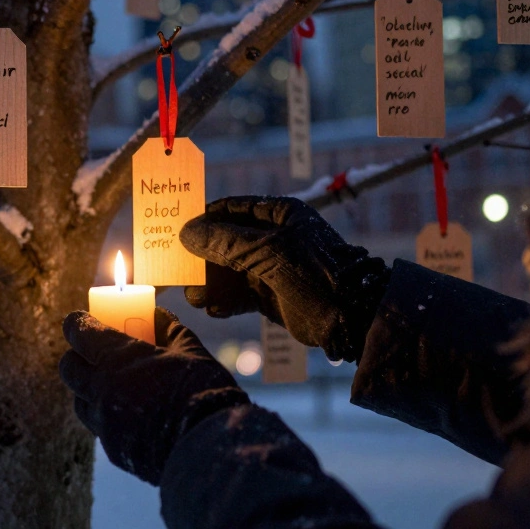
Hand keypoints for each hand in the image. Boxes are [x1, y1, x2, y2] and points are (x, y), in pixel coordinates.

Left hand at [59, 307, 247, 485]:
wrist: (209, 447)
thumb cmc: (202, 391)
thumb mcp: (190, 350)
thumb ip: (169, 329)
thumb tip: (158, 314)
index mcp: (118, 357)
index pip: (80, 332)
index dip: (77, 323)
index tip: (81, 320)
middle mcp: (101, 389)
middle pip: (69, 367)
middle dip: (77, 356)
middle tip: (94, 354)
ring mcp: (104, 421)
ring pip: (79, 400)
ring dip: (88, 389)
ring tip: (112, 386)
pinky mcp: (112, 448)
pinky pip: (99, 427)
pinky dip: (107, 416)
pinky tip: (129, 415)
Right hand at [179, 196, 389, 361]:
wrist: (351, 319)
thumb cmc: (315, 275)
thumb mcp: (269, 252)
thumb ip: (226, 242)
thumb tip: (186, 232)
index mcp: (278, 214)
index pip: (230, 209)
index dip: (203, 219)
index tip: (178, 233)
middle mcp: (272, 237)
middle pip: (224, 242)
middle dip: (202, 258)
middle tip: (181, 272)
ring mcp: (270, 267)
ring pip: (227, 270)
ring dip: (209, 283)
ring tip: (197, 297)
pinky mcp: (268, 295)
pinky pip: (237, 294)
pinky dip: (224, 301)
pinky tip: (215, 309)